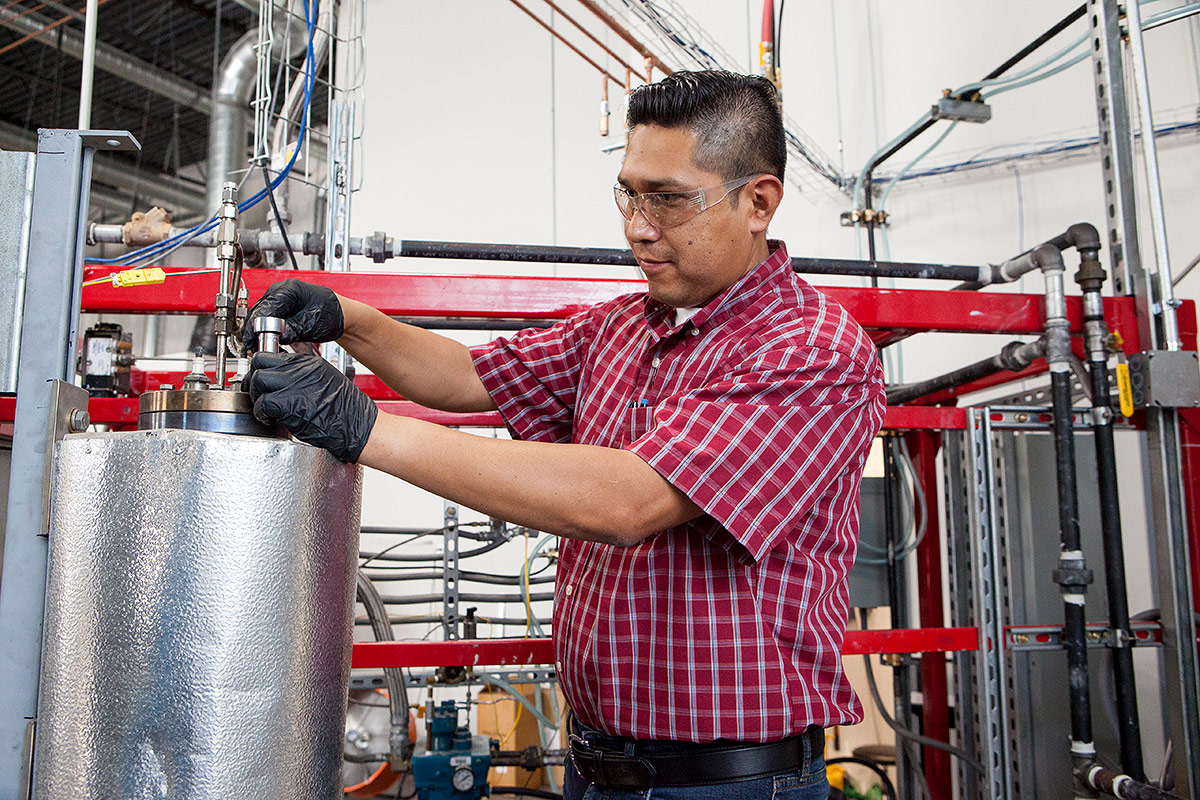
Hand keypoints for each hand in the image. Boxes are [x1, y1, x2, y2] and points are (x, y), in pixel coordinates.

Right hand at [242, 278, 344, 350]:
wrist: (339, 315)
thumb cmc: (331, 314)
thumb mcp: (312, 325)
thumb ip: (293, 330)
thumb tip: (277, 337)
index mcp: (290, 289)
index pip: (266, 306)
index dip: (257, 325)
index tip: (253, 339)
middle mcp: (280, 290)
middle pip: (259, 310)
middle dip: (255, 329)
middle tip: (255, 346)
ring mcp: (278, 298)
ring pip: (260, 314)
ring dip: (258, 330)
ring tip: (261, 345)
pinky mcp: (278, 307)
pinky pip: (265, 318)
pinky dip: (264, 329)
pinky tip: (266, 340)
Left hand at [245, 352, 377, 462]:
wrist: (357, 425)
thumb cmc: (346, 409)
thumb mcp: (325, 379)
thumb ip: (302, 375)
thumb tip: (281, 376)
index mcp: (307, 362)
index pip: (271, 354)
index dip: (261, 367)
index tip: (262, 377)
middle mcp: (298, 370)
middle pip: (259, 364)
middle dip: (254, 379)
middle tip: (259, 393)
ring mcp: (292, 385)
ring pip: (257, 381)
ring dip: (256, 396)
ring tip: (266, 408)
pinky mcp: (288, 405)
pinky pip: (262, 404)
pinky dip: (261, 413)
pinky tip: (270, 418)